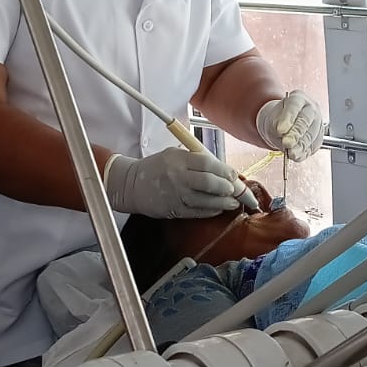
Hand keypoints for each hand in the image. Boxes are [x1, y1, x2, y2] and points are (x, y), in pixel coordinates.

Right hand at [104, 148, 244, 218]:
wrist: (131, 185)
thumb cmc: (156, 168)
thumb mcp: (174, 155)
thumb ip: (196, 160)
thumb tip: (222, 169)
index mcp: (179, 159)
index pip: (208, 163)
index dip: (224, 170)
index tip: (233, 175)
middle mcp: (178, 176)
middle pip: (209, 182)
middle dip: (227, 187)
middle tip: (234, 189)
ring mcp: (176, 194)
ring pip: (206, 200)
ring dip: (223, 202)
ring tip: (232, 202)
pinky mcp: (174, 209)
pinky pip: (197, 212)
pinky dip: (211, 211)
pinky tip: (218, 209)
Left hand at [256, 90, 325, 161]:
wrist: (282, 126)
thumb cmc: (277, 119)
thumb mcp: (272, 119)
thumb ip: (276, 125)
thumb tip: (284, 136)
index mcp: (298, 98)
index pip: (294, 105)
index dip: (288, 118)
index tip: (280, 129)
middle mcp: (311, 108)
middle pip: (305, 120)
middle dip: (296, 134)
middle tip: (286, 143)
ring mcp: (317, 122)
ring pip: (311, 135)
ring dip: (301, 146)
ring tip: (291, 153)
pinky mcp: (319, 137)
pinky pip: (314, 145)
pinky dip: (304, 152)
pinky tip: (296, 155)